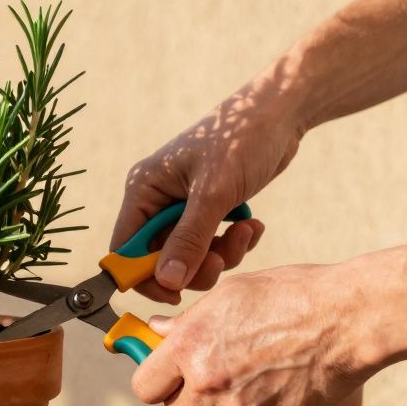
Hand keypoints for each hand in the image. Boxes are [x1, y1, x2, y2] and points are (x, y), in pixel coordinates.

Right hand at [111, 75, 304, 303]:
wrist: (281, 113)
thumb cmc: (240, 138)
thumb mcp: (214, 192)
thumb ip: (189, 239)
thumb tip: (167, 281)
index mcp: (144, 190)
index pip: (126, 249)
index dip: (143, 276)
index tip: (175, 292)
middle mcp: (157, 200)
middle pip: (159, 259)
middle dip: (193, 265)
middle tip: (221, 261)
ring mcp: (183, 206)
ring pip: (189, 256)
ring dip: (220, 254)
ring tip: (245, 232)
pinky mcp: (208, 210)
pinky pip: (212, 245)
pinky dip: (233, 243)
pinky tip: (252, 224)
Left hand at [130, 263, 374, 405]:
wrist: (348, 319)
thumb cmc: (292, 296)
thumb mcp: (231, 294)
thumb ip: (189, 321)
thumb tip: (158, 331)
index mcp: (189, 344)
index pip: (145, 385)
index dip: (156, 381)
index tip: (167, 376)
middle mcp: (206, 380)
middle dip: (187, 400)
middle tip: (209, 380)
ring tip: (247, 380)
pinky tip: (271, 388)